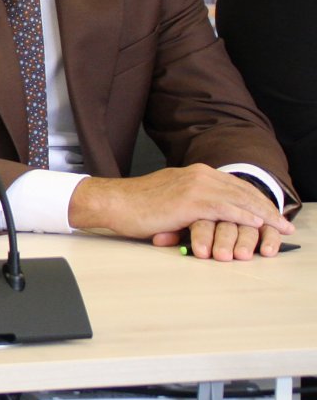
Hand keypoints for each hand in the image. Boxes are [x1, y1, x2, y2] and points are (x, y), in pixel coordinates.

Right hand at [69, 165, 293, 260]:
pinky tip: (258, 224)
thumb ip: (191, 202)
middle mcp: (198, 175)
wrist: (114, 202)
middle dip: (267, 207)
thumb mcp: (169, 198)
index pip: (235, 185)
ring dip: (264, 214)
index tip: (272, 213)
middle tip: (285, 223)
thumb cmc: (136, 205)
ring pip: (239, 199)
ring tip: (279, 227)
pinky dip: (245, 216)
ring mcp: (195, 186)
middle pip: (243, 190)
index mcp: (194, 173)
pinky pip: (226, 209)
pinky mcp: (190, 201)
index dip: (257, 199)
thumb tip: (206, 217)